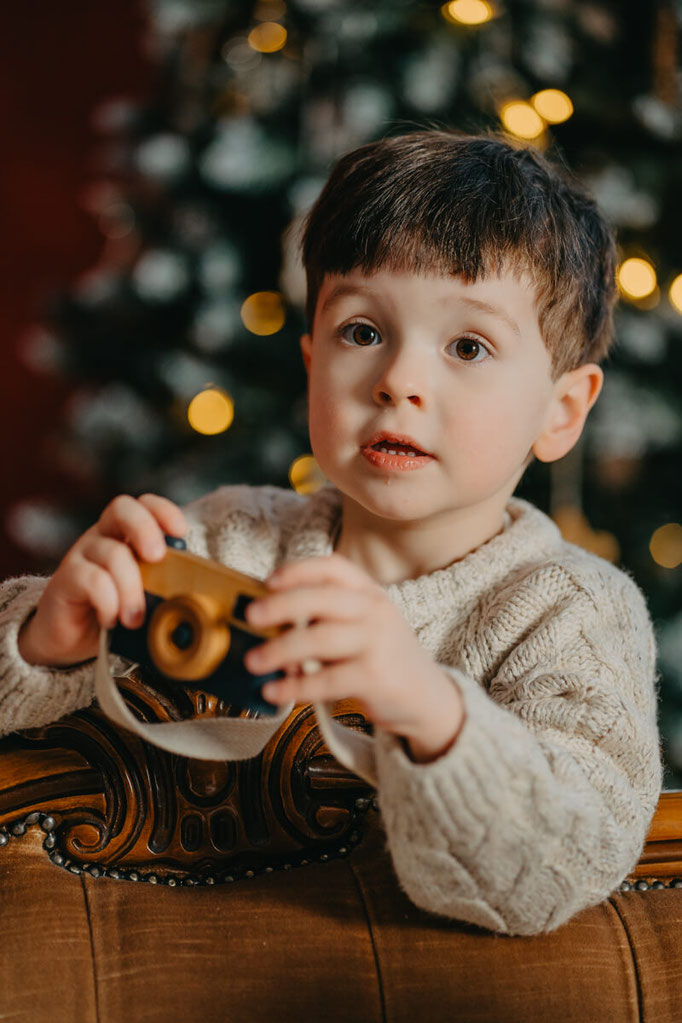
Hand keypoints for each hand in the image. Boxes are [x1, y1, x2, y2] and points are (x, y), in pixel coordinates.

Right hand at [18, 493, 186, 668]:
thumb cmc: (113, 612)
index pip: (143, 504)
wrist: (70, 639)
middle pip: (121, 508)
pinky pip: (91, 579)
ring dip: (131, 588)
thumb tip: (195, 595)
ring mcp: (81, 555)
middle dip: (145, 528)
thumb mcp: (145, 596)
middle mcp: (102, 537)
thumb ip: (164, 586)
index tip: (181, 532)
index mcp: (125, 536)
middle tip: (157, 558)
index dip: (163, 511)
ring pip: (112, 553)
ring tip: (135, 618)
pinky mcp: (65, 580)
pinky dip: (108, 602)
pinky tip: (110, 620)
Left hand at [244, 553, 464, 762]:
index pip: (334, 567)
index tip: (269, 580)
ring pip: (320, 638)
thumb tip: (268, 626)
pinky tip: (274, 691)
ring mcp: (378, 643)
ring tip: (253, 661)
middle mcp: (376, 611)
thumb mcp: (363, 626)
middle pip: (322, 598)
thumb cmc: (382, 658)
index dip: (299, 570)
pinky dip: (295, 687)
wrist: (427, 698)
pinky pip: (326, 680)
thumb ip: (325, 620)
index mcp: (369, 592)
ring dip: (280, 650)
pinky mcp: (375, 677)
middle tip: (251, 616)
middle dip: (281, 605)